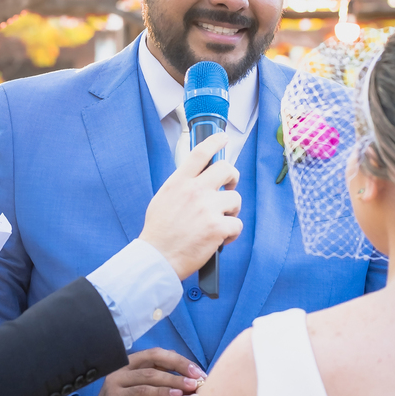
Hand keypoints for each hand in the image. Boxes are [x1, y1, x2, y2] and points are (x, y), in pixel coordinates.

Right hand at [82, 348, 205, 395]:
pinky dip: (160, 392)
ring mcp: (117, 382)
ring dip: (173, 380)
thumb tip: (192, 391)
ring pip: (150, 374)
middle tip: (198, 376)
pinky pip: (142, 392)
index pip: (158, 354)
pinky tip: (175, 395)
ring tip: (191, 386)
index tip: (199, 371)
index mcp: (132, 367)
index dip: (180, 360)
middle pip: (154, 357)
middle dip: (179, 365)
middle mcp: (123, 369)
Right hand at [139, 133, 241, 279]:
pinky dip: (231, 233)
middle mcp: (195, 191)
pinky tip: (220, 239)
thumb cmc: (159, 232)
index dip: (214, 141)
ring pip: (235, 199)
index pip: (200, 153)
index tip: (222, 138)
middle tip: (230, 185)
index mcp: (179, 182)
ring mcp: (208, 209)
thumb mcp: (163, 198)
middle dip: (233, 176)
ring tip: (219, 222)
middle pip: (226, 169)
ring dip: (231, 211)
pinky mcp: (218, 228)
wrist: (157, 258)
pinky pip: (237, 224)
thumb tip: (197, 179)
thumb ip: (181, 186)